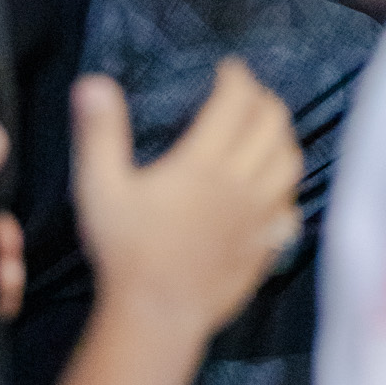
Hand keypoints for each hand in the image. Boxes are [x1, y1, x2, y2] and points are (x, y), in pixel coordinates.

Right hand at [70, 59, 301, 341]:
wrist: (156, 315)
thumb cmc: (125, 251)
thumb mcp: (100, 187)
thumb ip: (99, 133)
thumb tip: (94, 84)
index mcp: (203, 163)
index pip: (235, 103)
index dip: (236, 78)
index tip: (228, 69)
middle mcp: (240, 184)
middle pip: (272, 125)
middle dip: (264, 100)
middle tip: (248, 94)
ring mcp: (259, 217)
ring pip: (291, 163)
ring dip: (283, 137)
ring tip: (267, 131)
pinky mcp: (266, 245)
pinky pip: (291, 207)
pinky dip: (287, 189)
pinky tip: (274, 190)